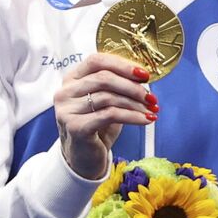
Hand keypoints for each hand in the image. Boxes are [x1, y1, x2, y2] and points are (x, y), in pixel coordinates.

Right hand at [53, 53, 156, 179]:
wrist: (85, 157)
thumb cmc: (98, 125)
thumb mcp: (107, 101)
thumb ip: (118, 85)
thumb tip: (144, 76)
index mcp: (72, 78)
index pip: (96, 60)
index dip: (123, 65)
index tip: (145, 75)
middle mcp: (65, 92)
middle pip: (104, 78)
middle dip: (133, 87)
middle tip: (152, 97)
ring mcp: (67, 110)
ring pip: (109, 97)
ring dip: (136, 104)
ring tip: (151, 110)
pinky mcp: (75, 126)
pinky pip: (110, 115)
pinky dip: (133, 116)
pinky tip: (146, 120)